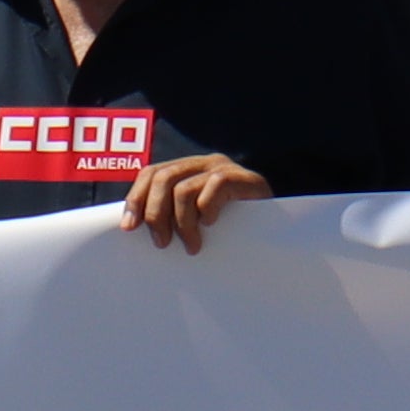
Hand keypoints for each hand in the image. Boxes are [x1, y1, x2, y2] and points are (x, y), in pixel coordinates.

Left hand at [120, 153, 271, 251]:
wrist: (280, 226)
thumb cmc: (233, 229)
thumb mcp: (197, 221)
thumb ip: (173, 217)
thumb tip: (134, 230)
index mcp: (187, 170)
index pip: (151, 173)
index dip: (136, 198)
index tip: (129, 228)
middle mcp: (202, 163)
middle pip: (163, 179)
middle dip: (156, 214)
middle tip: (162, 244)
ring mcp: (223, 168)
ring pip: (183, 188)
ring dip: (182, 223)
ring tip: (192, 246)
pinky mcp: (242, 178)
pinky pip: (214, 188)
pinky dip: (207, 209)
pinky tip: (212, 226)